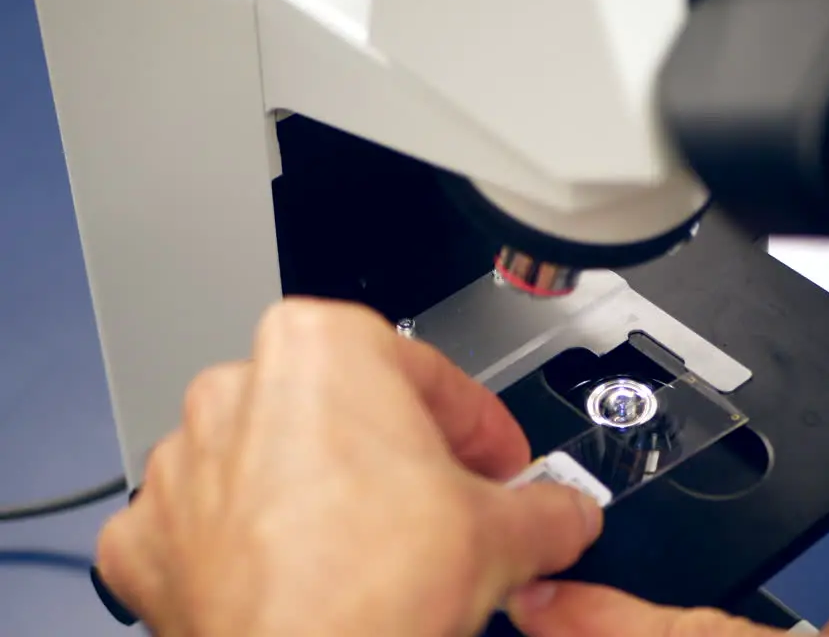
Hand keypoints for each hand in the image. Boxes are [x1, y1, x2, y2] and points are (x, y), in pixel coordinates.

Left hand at [95, 298, 602, 636]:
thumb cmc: (372, 592)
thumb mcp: (506, 531)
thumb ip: (549, 507)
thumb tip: (564, 516)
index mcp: (320, 349)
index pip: (429, 373)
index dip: (481, 426)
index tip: (500, 463)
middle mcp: (237, 392)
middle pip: (348, 413)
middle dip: (403, 459)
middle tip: (451, 507)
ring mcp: (186, 466)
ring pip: (280, 465)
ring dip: (330, 498)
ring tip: (383, 554)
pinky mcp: (150, 541)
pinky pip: (220, 528)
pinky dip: (261, 550)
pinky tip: (310, 584)